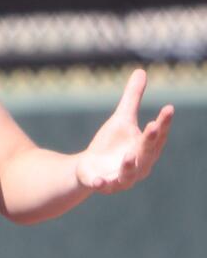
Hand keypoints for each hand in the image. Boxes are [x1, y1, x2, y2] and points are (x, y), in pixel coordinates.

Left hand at [75, 69, 173, 193]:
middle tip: (153, 125)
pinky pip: (104, 186)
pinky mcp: (103, 184)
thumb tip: (141, 71)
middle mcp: (140, 165)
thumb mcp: (121, 118)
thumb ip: (132, 98)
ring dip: (130, 165)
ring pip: (129, 174)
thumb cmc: (111, 143)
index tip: (168, 108)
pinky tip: (97, 181)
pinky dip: (102, 184)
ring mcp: (122, 177)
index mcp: (146, 148)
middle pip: (147, 152)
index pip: (158, 134)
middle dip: (150, 140)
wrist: (89, 168)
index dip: (164, 122)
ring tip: (129, 154)